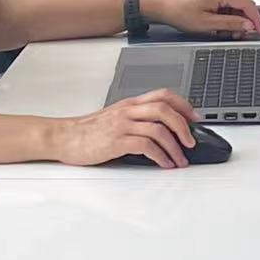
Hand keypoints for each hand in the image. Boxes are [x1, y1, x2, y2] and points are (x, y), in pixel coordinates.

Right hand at [53, 89, 199, 168]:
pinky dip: (160, 156)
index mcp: (130, 104)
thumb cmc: (88, 131)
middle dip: (183, 126)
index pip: (163, 95)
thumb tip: (162, 130)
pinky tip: (164, 163)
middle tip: (191, 141)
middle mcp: (128, 111)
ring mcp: (122, 125)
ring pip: (158, 129)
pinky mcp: (116, 142)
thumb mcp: (115, 117)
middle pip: (165, 110)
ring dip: (175, 146)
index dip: (183, 104)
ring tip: (180, 159)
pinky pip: (146, 146)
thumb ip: (136, 119)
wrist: (64, 137)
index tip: (195, 117)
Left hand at [143, 0, 259, 39]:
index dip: (257, 19)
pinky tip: (223, 29)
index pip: (248, 5)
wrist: (165, 9)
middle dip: (247, 22)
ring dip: (237, 22)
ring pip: (237, 9)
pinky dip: (229, 20)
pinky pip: (228, 9)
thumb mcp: (207, 23)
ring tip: (229, 34)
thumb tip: (247, 25)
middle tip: (245, 35)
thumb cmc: (181, 13)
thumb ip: (230, 23)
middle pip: (244, 6)